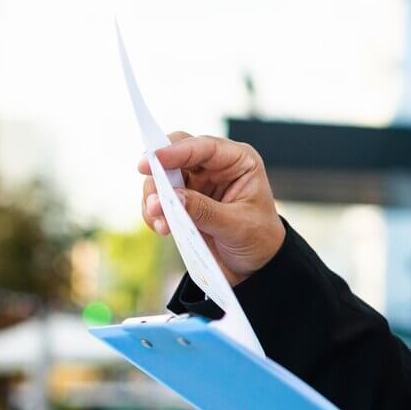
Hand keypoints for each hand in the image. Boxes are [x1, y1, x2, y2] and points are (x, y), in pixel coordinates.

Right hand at [138, 132, 285, 285]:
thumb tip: (171, 197)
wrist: (255, 262)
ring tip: (161, 222)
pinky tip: (162, 228)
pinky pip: (159, 198)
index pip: (205, 147)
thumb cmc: (258, 237)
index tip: (154, 160)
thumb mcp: (236, 225)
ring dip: (155, 197)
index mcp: (238, 161)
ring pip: (161, 177)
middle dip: (159, 172)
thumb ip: (204, 210)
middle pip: (176, 155)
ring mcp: (196, 182)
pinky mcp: (182, 199)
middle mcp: (215, 166)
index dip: (177, 151)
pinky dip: (154, 212)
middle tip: (152, 195)